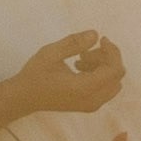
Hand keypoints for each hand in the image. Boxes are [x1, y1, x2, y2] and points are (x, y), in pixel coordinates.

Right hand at [8, 33, 128, 124]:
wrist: (24, 98)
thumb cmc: (35, 74)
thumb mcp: (51, 53)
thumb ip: (74, 43)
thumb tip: (96, 35)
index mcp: (84, 88)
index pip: (114, 70)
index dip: (113, 51)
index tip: (102, 40)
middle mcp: (92, 100)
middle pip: (116, 76)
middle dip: (106, 59)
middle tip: (85, 51)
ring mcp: (91, 105)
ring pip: (113, 83)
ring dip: (102, 67)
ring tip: (80, 59)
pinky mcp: (88, 106)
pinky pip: (106, 89)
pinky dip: (99, 75)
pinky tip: (80, 68)